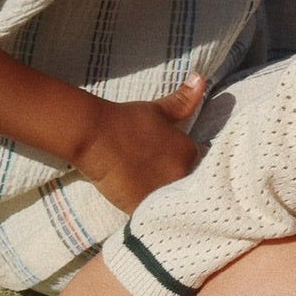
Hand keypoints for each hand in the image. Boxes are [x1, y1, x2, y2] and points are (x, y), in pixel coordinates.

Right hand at [74, 73, 208, 212]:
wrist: (95, 135)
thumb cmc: (126, 120)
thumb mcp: (158, 110)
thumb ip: (183, 100)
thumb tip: (200, 78)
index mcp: (189, 152)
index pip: (199, 168)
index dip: (185, 169)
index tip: (169, 167)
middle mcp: (182, 174)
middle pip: (188, 188)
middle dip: (178, 187)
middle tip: (156, 182)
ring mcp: (164, 192)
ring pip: (173, 204)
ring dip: (166, 203)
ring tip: (148, 195)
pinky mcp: (145, 207)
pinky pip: (155, 217)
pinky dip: (151, 215)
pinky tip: (144, 208)